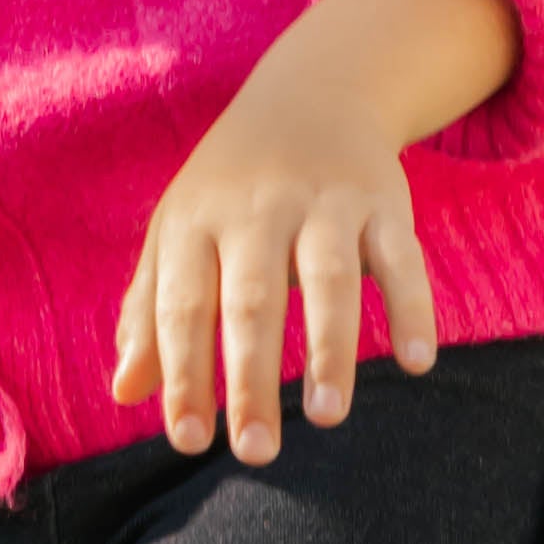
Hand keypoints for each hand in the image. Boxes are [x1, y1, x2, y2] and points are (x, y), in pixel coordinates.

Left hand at [111, 0, 515, 461]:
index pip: (183, 306)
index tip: (190, 440)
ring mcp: (324, 202)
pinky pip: (401, 257)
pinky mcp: (383, 200)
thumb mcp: (178, 234)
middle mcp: (258, 209)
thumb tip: (126, 394)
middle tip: (255, 452)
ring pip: (328, 278)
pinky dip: (412, 307)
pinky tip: (417, 363)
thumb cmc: (230, 187)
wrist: (312, 91)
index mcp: (197, 222)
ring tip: (327, 417)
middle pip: (252, 300)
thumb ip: (150, 312)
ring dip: (330, 349)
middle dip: (252, 377)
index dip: (184, 374)